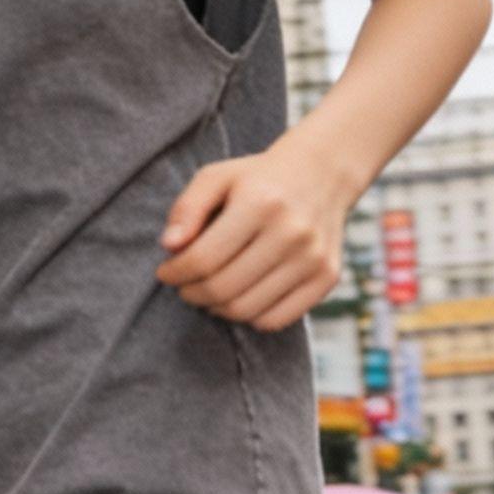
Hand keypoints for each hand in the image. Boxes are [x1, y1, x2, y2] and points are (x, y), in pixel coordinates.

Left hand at [154, 138, 345, 330]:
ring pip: (247, 310)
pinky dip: (249, 317)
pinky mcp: (327, 277)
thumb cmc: (257, 179)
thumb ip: (187, 209)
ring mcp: (313, 258)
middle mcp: (292, 232)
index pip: (204, 258)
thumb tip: (170, 246)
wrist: (321, 174)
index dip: (175, 272)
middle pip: (224, 288)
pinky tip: (239, 299)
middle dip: (192, 293)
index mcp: (260, 202)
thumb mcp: (216, 177)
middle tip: (183, 286)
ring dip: (216, 308)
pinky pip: (276, 320)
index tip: (165, 272)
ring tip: (207, 293)